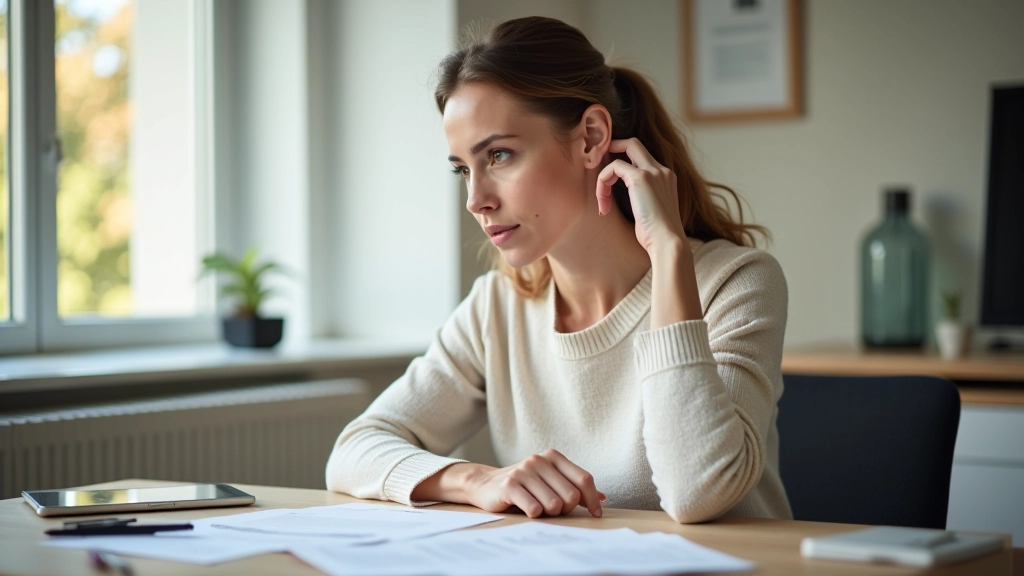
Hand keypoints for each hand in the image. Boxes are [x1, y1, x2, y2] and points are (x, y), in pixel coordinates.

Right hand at [464, 449, 605, 517]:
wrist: (485, 485)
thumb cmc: (524, 487)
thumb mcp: (549, 481)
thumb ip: (574, 487)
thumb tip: (603, 499)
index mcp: (553, 457)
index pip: (584, 479)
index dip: (592, 500)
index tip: (595, 514)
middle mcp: (539, 460)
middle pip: (571, 496)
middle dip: (566, 510)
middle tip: (553, 511)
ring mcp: (523, 471)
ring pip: (554, 505)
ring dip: (549, 514)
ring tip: (537, 508)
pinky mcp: (509, 485)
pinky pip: (534, 508)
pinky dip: (534, 514)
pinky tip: (527, 510)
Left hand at [596, 138, 686, 252]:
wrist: (667, 241)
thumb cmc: (658, 235)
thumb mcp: (652, 211)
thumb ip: (643, 199)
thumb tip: (628, 200)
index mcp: (666, 177)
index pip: (643, 157)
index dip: (625, 160)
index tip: (611, 176)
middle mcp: (661, 170)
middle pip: (634, 144)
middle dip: (613, 147)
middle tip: (598, 160)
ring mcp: (652, 172)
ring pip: (622, 153)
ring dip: (604, 177)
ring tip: (602, 200)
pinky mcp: (640, 178)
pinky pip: (613, 168)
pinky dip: (603, 183)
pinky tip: (603, 205)